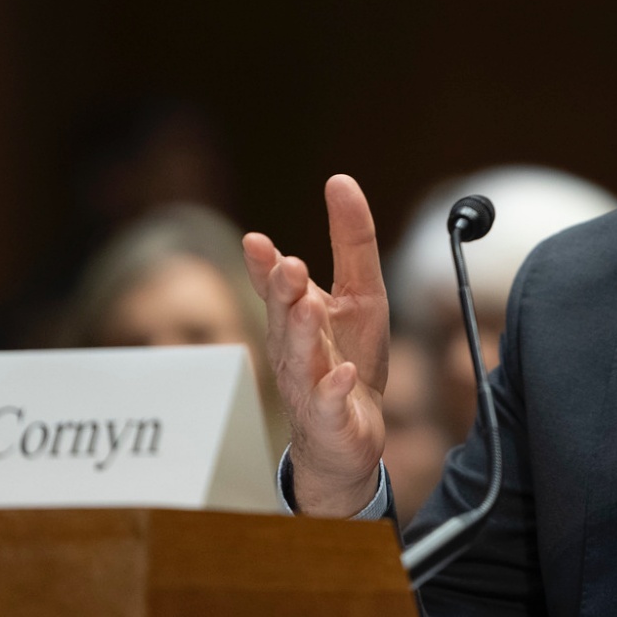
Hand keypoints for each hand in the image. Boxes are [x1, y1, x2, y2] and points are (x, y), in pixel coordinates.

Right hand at [242, 175, 390, 516]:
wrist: (349, 437)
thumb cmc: (348, 360)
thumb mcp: (360, 294)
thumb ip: (351, 242)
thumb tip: (340, 180)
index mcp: (296, 317)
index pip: (276, 286)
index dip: (265, 265)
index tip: (256, 241)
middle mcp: (294, 350)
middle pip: (283, 318)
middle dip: (282, 292)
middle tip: (289, 266)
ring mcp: (310, 386)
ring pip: (300, 359)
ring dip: (302, 334)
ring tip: (309, 307)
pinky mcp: (330, 419)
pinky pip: (329, 404)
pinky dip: (335, 389)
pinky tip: (344, 375)